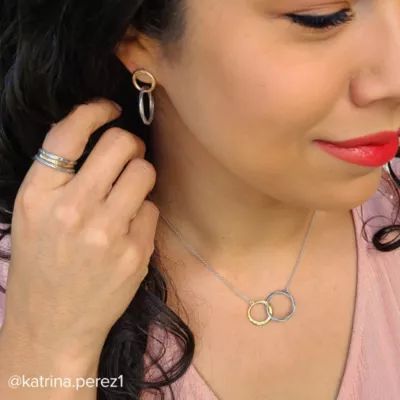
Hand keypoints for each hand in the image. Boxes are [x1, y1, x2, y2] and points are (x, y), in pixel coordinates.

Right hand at [2, 98, 158, 359]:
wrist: (53, 325)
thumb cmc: (42, 266)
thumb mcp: (32, 215)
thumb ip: (59, 176)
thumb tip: (98, 137)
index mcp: (38, 195)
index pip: (69, 132)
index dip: (94, 110)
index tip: (109, 109)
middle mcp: (72, 210)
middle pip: (120, 145)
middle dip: (130, 145)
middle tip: (128, 156)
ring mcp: (106, 233)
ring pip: (144, 172)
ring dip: (140, 177)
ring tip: (128, 196)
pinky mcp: (135, 253)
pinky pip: (152, 209)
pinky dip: (144, 214)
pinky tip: (128, 231)